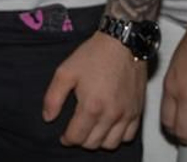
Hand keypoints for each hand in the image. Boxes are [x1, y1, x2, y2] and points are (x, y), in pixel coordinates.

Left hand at [42, 30, 145, 149]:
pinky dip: (118, 137)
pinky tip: (110, 127)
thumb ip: (53, 97)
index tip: (64, 136)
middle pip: (93, 143)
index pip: (77, 137)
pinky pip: (128, 136)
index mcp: (92, 106)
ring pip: (111, 144)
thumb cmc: (93, 55)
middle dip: (81, 140)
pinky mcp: (138, 110)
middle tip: (76, 130)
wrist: (122, 43)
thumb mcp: (65, 71)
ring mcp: (126, 114)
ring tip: (92, 130)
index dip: (67, 139)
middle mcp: (111, 115)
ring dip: (99, 141)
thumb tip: (48, 118)